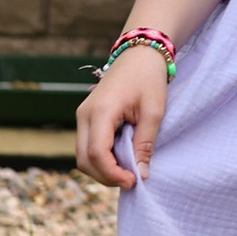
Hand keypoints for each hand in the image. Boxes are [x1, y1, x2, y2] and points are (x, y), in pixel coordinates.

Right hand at [78, 49, 167, 188]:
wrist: (139, 54)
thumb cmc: (149, 79)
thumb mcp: (154, 112)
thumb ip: (145, 144)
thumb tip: (141, 174)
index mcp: (101, 111)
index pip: (97, 153)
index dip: (112, 174)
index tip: (134, 181)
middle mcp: (84, 114)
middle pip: (84, 159)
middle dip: (105, 176)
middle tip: (131, 181)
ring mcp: (82, 116)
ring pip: (82, 155)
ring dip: (102, 169)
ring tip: (128, 171)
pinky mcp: (86, 117)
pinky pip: (87, 145)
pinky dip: (101, 158)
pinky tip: (121, 159)